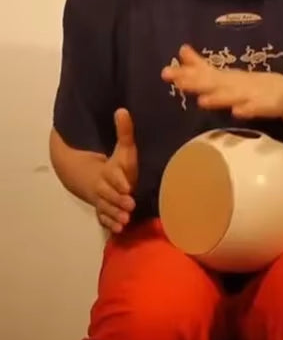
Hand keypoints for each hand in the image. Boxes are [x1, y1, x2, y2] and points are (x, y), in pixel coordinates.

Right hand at [93, 108, 137, 233]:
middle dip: (118, 199)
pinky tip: (119, 229)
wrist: (95, 180)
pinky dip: (110, 224)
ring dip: (115, 214)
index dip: (118, 180)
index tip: (128, 185)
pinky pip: (104, 219)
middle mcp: (104, 188)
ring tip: (126, 219)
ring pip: (106, 208)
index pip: (112, 175)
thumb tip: (123, 110)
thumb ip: (124, 131)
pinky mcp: (104, 211)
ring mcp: (102, 201)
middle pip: (108, 194)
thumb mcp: (122, 148)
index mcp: (109, 171)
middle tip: (130, 204)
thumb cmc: (118, 164)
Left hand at [161, 44, 282, 118]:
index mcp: (224, 77)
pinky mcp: (264, 105)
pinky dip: (246, 110)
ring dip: (218, 98)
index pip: (201, 74)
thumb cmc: (249, 84)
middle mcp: (234, 84)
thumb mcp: (224, 75)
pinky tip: (237, 113)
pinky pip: (254, 108)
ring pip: (232, 96)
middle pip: (213, 83)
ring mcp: (249, 94)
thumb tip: (181, 50)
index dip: (184, 74)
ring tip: (203, 101)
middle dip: (196, 83)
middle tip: (178, 83)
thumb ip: (202, 65)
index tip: (165, 73)